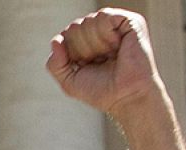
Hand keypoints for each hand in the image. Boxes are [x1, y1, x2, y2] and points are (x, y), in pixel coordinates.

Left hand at [46, 8, 161, 117]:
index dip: (72, 54)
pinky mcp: (130, 22)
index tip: (88, 67)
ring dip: (96, 45)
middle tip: (101, 62)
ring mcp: (116, 25)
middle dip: (84, 49)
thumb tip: (56, 40)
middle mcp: (100, 31)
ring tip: (111, 55)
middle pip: (75, 27)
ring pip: (88, 21)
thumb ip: (55, 63)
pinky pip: (104, 16)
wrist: (126, 98)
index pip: (66, 35)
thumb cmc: (101, 91)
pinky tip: (117, 46)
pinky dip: (106, 35)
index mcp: (86, 42)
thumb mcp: (69, 81)